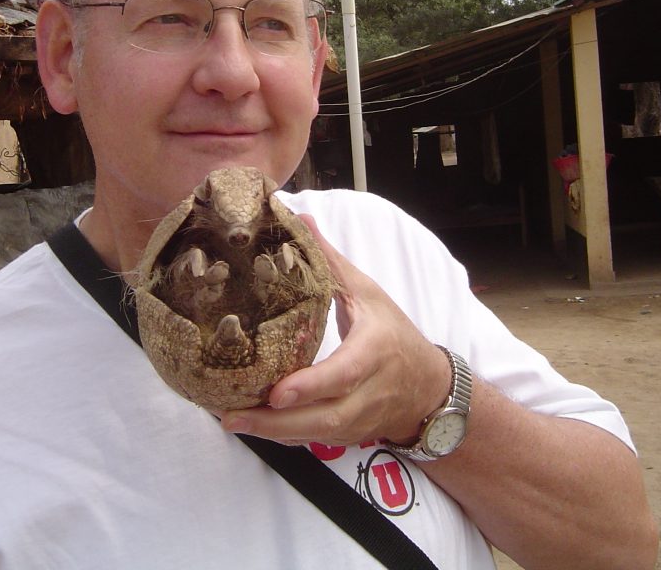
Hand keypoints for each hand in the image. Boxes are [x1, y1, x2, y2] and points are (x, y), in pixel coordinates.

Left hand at [220, 215, 450, 446]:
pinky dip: (282, 437)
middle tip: (231, 415)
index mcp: (374, 351)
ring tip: (231, 421)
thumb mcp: (369, 292)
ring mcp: (360, 420)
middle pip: (324, 418)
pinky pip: (313, 441)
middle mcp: (369, 392)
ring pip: (316, 436)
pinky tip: (251, 428)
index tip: (276, 391)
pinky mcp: (350, 436)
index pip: (343, 374)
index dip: (311, 386)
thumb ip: (331, 261)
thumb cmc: (394, 334)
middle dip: (277, 422)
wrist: (430, 389)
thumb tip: (299, 218)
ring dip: (273, 433)